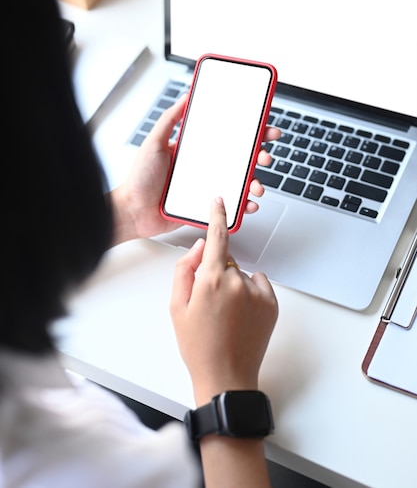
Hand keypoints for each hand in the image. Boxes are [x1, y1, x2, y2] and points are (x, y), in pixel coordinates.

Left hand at [110, 97, 279, 242]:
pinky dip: (244, 205)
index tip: (264, 127)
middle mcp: (204, 167)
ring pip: (239, 183)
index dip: (248, 132)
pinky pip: (230, 205)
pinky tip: (248, 204)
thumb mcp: (154, 142)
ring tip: (256, 185)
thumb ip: (169, 119)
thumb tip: (185, 96)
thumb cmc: (139, 179)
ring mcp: (206, 187)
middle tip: (265, 155)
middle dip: (259, 155)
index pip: (227, 137)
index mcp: (195, 150)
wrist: (132, 211)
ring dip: (255, 182)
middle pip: (240, 159)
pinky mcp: (205, 206)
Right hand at [170, 196, 277, 405]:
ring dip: (234, 285)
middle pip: (226, 261)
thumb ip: (185, 269)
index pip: (217, 237)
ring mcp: (257, 293)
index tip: (220, 201)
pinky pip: (259, 285)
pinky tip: (241, 316)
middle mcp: (237, 281)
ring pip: (242, 275)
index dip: (217, 216)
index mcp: (210, 279)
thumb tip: (201, 247)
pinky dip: (250, 293)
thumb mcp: (176, 306)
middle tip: (209, 303)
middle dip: (217, 273)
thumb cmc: (197, 345)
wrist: (225, 376)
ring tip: (226, 315)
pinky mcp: (272, 303)